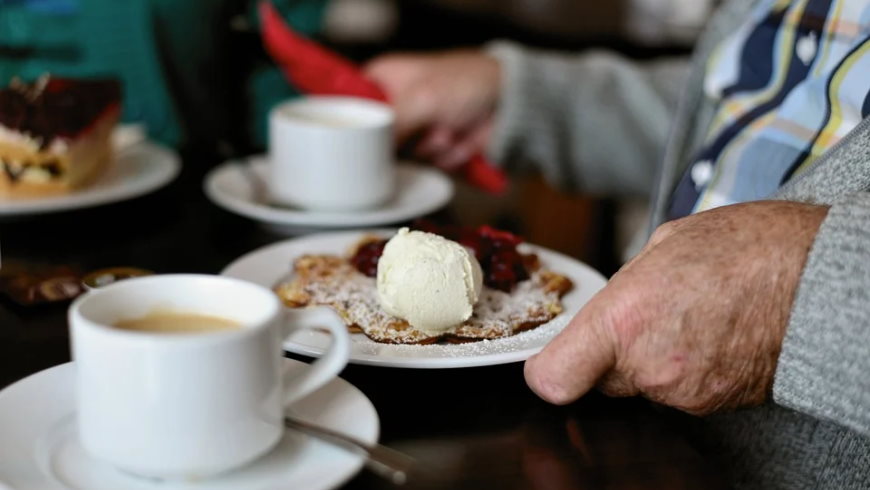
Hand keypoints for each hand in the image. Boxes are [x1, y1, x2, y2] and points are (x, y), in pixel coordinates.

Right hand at [364, 50, 500, 169]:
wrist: (509, 102)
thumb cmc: (466, 83)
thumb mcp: (421, 99)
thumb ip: (389, 126)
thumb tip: (365, 153)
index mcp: (382, 80)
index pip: (350, 107)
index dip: (355, 127)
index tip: (363, 139)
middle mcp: (393, 106)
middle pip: (374, 141)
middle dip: (404, 141)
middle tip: (422, 129)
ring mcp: (412, 130)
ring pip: (401, 158)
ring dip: (429, 148)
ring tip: (448, 130)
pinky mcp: (431, 150)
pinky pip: (424, 166)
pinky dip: (444, 157)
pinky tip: (458, 141)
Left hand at [524, 201, 828, 414]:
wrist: (817, 277)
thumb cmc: (746, 248)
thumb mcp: (663, 246)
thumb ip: (623, 288)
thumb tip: (609, 307)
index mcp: (624, 320)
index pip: (553, 379)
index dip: (548, 370)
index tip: (553, 359)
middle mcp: (649, 366)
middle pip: (600, 379)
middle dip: (612, 353)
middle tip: (647, 316)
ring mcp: (684, 392)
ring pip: (643, 384)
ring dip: (655, 359)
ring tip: (691, 317)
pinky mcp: (715, 406)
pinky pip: (680, 391)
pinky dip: (687, 369)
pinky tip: (712, 333)